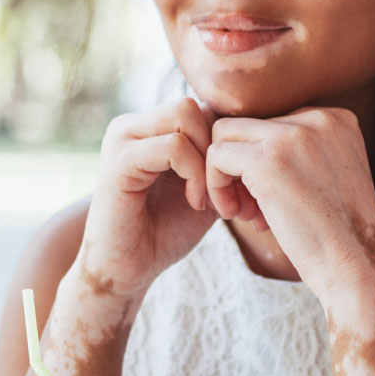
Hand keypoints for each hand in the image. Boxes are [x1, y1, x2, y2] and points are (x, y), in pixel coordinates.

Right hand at [73, 97, 218, 300]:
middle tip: (226, 194)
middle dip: (220, 149)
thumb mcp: (204, 187)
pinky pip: (173, 146)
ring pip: (186, 116)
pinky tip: (195, 203)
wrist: (128, 270)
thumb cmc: (164, 232)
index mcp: (149, 127)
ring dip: (208, 161)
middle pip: (196, 105)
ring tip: (209, 199)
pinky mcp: (119, 160)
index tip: (238, 187)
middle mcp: (132, 125)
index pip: (202, 106)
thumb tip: (255, 133)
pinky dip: (194, 174)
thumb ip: (219, 157)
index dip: (227, 142)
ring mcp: (122, 139)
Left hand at [203, 106, 374, 300]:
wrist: (354, 264)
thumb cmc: (337, 233)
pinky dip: (215, 185)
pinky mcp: (268, 160)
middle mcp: (319, 117)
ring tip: (242, 213)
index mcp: (336, 118)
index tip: (268, 198)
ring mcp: (293, 135)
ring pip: (225, 133)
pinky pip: (216, 155)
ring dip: (224, 175)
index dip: (260, 162)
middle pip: (247, 125)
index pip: (272, 122)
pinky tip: (234, 215)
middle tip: (248, 208)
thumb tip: (245, 142)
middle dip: (238, 167)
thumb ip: (297, 151)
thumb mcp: (326, 175)